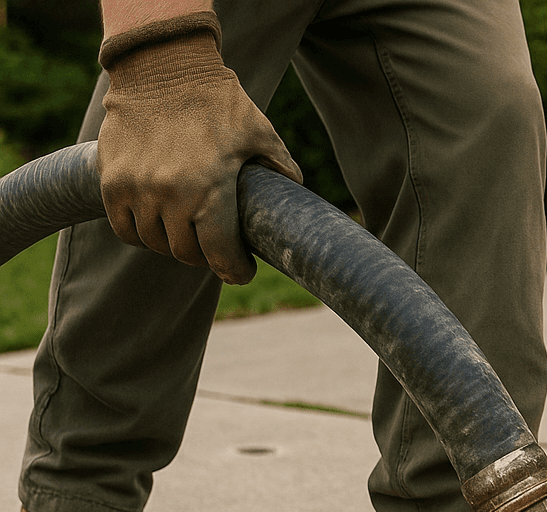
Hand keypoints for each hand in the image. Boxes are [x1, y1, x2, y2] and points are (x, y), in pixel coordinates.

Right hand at [97, 14, 302, 284]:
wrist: (162, 67)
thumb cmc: (218, 102)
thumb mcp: (261, 134)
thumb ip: (281, 167)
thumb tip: (299, 190)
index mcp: (210, 190)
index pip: (219, 255)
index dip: (234, 270)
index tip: (242, 272)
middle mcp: (169, 195)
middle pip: (185, 253)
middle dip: (205, 256)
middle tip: (216, 248)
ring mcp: (135, 188)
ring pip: (154, 242)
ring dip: (172, 244)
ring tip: (187, 233)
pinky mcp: (110, 180)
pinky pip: (124, 227)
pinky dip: (141, 233)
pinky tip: (158, 224)